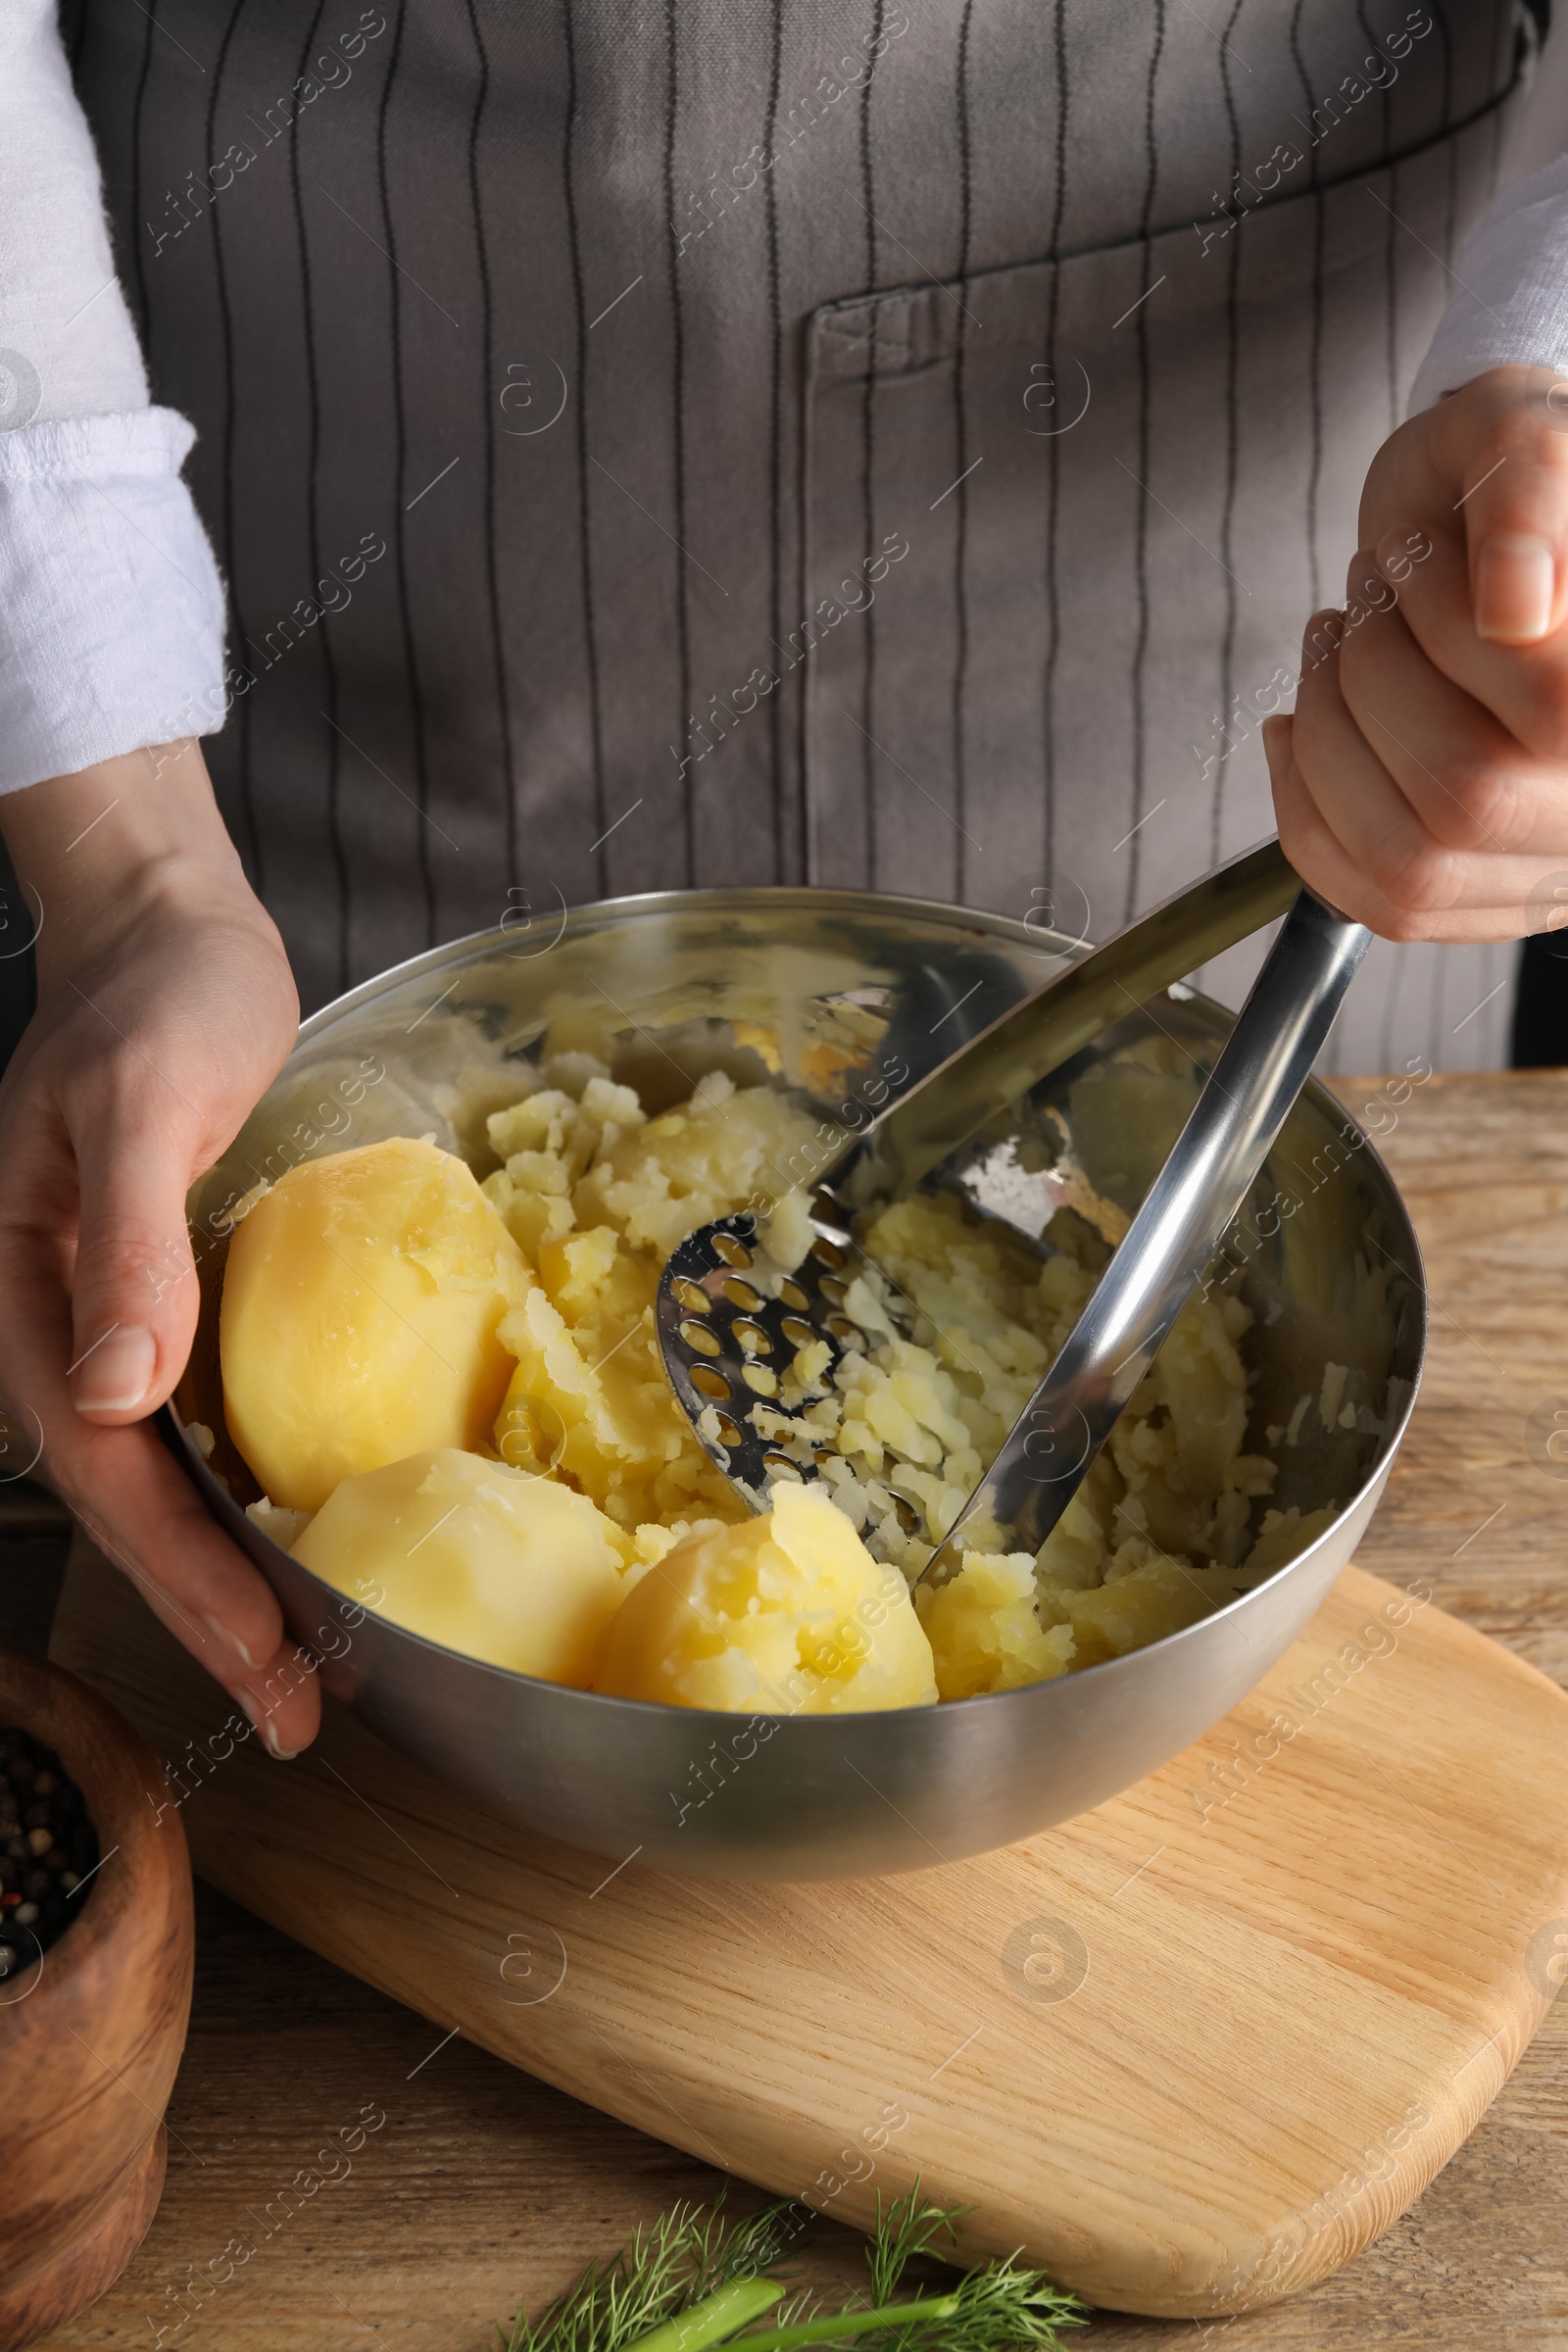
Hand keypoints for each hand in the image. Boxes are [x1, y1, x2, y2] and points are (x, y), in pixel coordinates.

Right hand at [0, 742, 319, 1754]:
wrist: (170, 932)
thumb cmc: (154, 1001)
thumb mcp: (143, 1104)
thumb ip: (126, 1245)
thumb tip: (113, 1394)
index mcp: (33, 1300)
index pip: (105, 1474)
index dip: (185, 1578)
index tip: (268, 1657)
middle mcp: (69, 1332)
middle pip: (138, 1507)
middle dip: (217, 1619)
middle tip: (306, 1715)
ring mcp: (121, 1323)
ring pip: (172, 1483)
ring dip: (237, 1578)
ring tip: (316, 1668)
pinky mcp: (181, 1302)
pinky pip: (211, 1425)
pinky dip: (256, 1498)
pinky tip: (310, 1542)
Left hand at [1265, 362, 1567, 940]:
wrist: (1503, 547)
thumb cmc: (1511, 485)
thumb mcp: (1524, 431)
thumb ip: (1536, 486)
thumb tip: (1516, 610)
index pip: (1550, 701)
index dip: (1445, 624)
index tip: (1402, 550)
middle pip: (1467, 795)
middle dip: (1371, 681)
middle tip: (1356, 600)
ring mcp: (1554, 868)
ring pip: (1409, 860)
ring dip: (1326, 741)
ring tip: (1331, 647)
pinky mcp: (1483, 900)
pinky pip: (1374, 902)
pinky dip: (1304, 810)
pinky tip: (1298, 728)